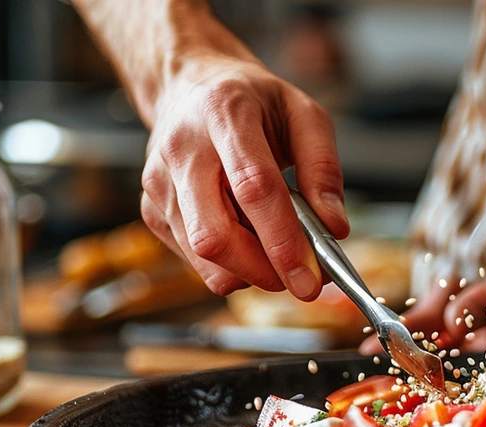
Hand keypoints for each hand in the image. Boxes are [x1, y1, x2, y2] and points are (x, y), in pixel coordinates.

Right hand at [139, 52, 347, 297]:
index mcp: (224, 113)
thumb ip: (324, 170)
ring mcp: (159, 182)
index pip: (253, 187)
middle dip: (263, 271)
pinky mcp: (152, 210)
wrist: (189, 87)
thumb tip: (333, 228)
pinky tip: (246, 237)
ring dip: (250, 271)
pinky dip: (229, 264)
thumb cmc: (251, 102)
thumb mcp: (304, 114)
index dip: (283, 239)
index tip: (311, 276)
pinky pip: (194, 259)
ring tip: (276, 250)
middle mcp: (182, 148)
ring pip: (203, 256)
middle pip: (214, 234)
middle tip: (301, 279)